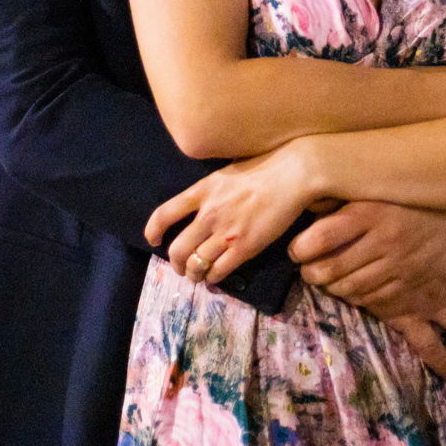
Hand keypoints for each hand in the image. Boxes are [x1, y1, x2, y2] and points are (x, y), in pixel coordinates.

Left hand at [144, 142, 316, 286]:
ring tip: (198, 276)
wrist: (292, 174)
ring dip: (193, 274)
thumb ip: (211, 191)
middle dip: (175, 263)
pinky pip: (219, 270)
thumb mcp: (226, 174)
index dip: (153, 230)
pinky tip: (215, 276)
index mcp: (202, 191)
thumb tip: (203, 204)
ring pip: (196, 264)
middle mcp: (208, 214)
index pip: (165, 214)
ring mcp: (225, 232)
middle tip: (181, 267)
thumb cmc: (264, 168)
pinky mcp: (244, 247)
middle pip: (177, 248)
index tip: (154, 240)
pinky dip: (213, 277)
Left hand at [290, 202, 445, 304]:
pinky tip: (352, 286)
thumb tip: (303, 202)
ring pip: (351, 288)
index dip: (300, 248)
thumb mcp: (373, 184)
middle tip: (307, 268)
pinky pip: (375, 298)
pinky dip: (357, 296)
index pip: (322, 237)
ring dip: (332, 286)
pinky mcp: (414, 282)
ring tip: (326, 278)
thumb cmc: (407, 189)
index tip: (297, 248)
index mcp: (371, 211)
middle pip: (332, 269)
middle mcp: (385, 239)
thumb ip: (340, 195)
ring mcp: (401, 264)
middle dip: (311, 273)